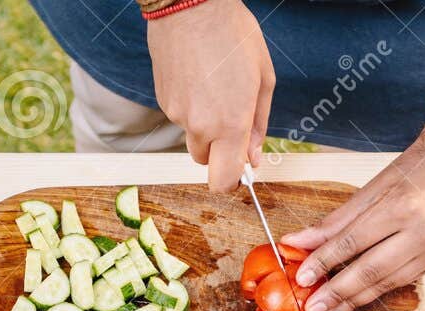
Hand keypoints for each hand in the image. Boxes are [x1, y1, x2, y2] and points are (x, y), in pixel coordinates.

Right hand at [147, 0, 272, 191]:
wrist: (189, 5)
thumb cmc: (233, 34)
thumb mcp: (262, 78)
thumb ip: (259, 124)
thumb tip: (253, 158)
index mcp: (231, 124)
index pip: (223, 180)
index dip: (232, 180)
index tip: (241, 169)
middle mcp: (200, 126)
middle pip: (206, 162)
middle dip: (219, 149)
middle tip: (231, 117)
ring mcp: (177, 114)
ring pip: (192, 136)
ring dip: (204, 124)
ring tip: (214, 86)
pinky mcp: (162, 101)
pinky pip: (179, 116)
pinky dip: (190, 106)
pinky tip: (198, 77)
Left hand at [280, 143, 424, 310]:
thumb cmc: (419, 168)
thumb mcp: (375, 186)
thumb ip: (337, 219)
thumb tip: (298, 240)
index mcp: (400, 207)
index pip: (352, 242)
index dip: (324, 262)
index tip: (302, 278)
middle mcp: (420, 233)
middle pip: (370, 271)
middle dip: (337, 293)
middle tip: (312, 309)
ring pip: (386, 283)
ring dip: (354, 302)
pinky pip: (400, 281)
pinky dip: (375, 292)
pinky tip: (354, 302)